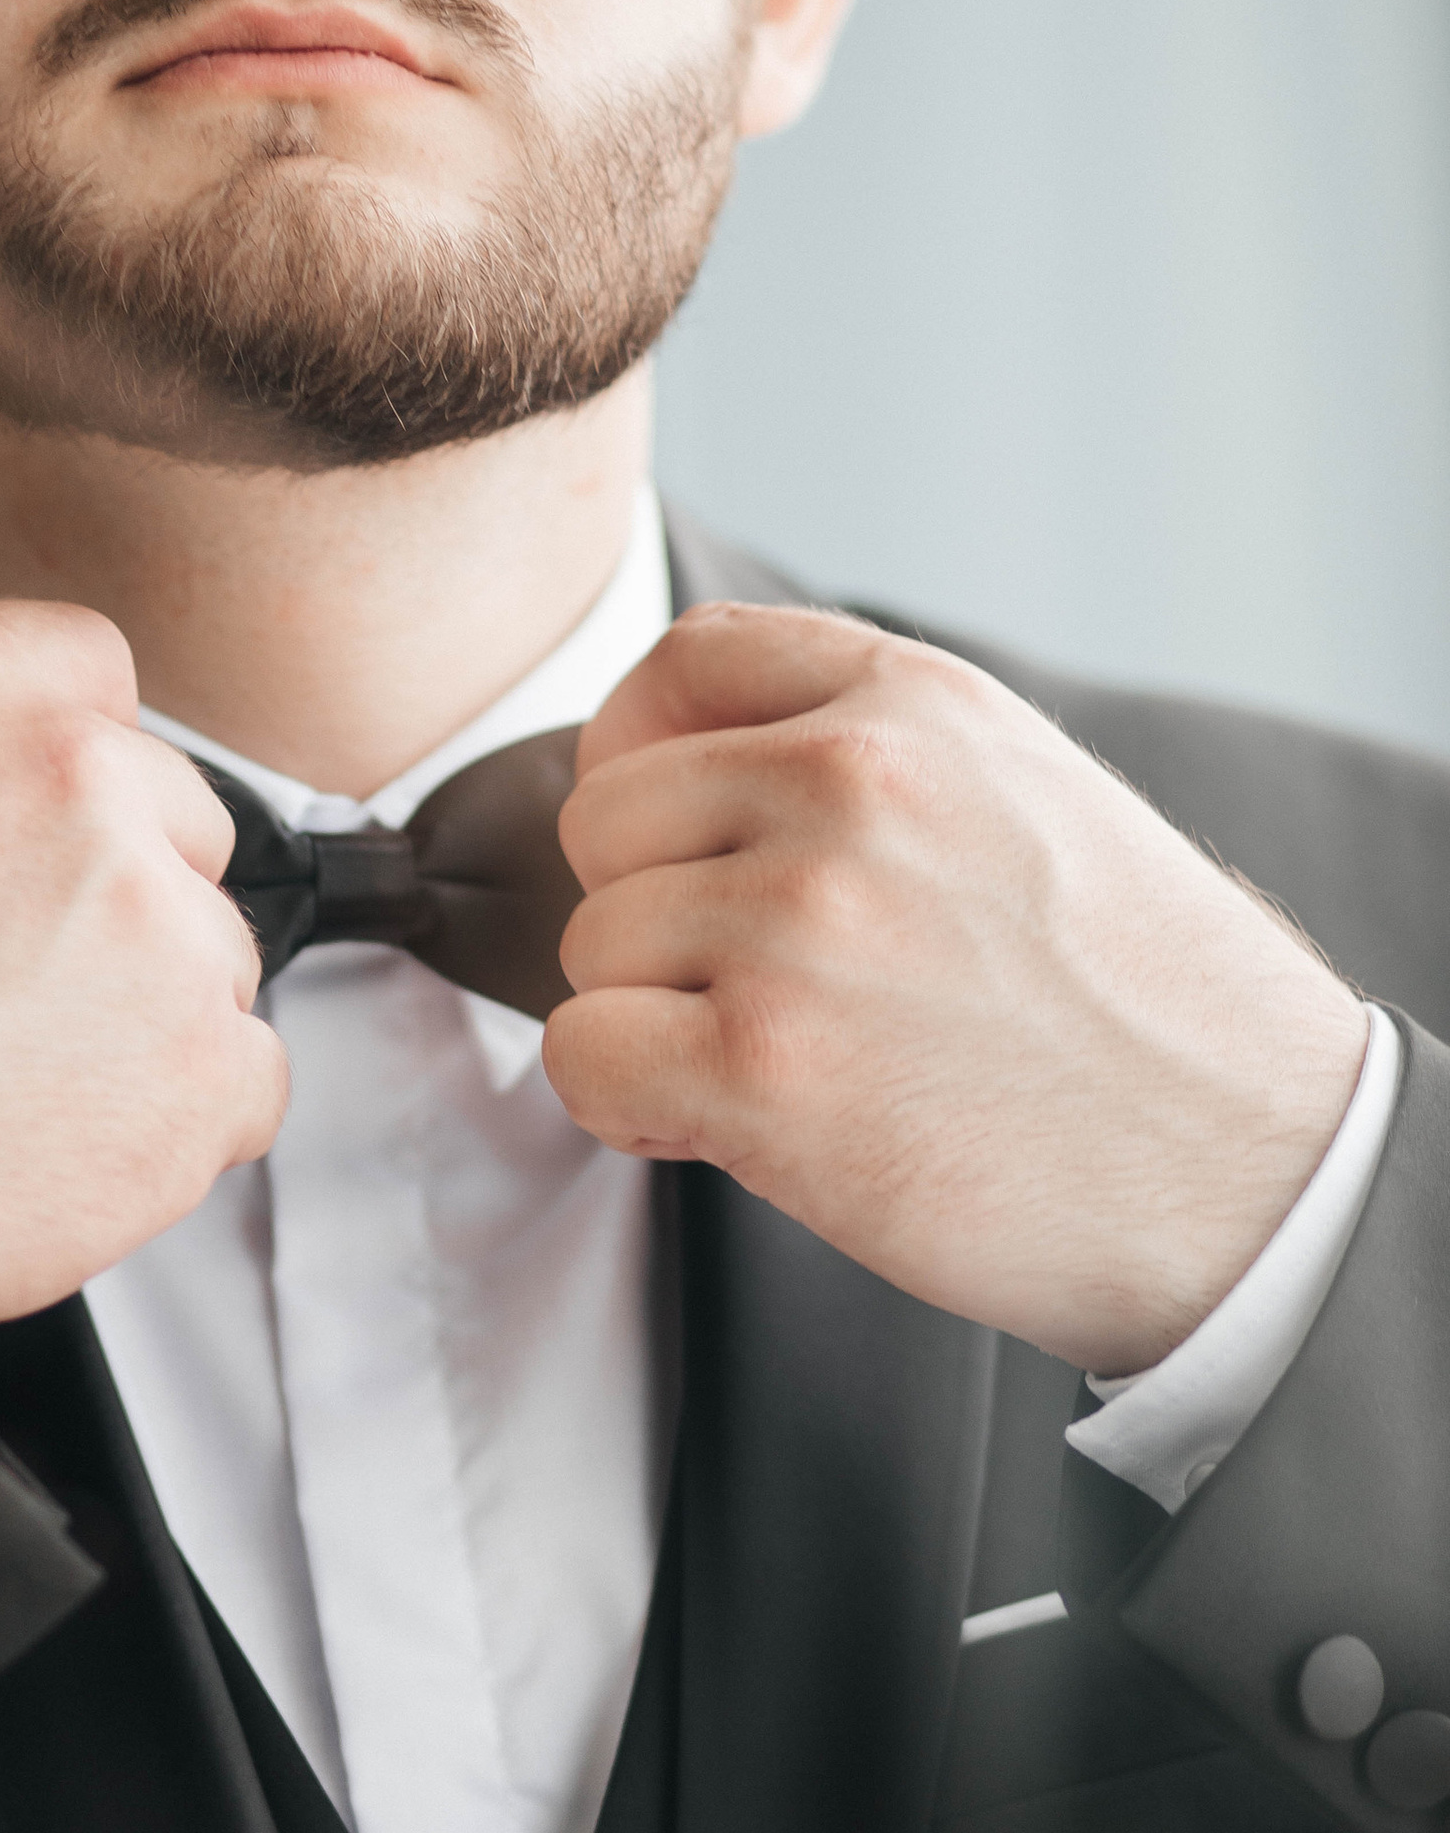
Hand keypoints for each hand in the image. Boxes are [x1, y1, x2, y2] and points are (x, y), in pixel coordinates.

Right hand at [0, 602, 287, 1349]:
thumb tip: (0, 779)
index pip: (94, 664)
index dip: (76, 759)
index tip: (51, 822)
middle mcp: (79, 782)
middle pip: (180, 822)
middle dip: (120, 900)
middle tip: (8, 987)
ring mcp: (157, 924)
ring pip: (218, 958)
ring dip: (150, 1017)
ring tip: (12, 1080)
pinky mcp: (206, 1062)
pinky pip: (250, 1080)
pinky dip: (179, 1125)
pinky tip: (61, 1142)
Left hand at [542, 606, 1370, 1375]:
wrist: (1247, 1169)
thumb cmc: (1138, 1008)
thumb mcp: (1025, 795)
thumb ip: (871, 755)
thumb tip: (692, 780)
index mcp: (914, 702)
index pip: (683, 663)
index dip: (640, 758)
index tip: (675, 842)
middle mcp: (850, 785)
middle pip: (609, 821)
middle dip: (653, 915)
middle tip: (752, 993)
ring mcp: (802, 922)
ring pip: (595, 946)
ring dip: (653, 1021)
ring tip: (781, 1066)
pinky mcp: (765, 1065)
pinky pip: (585, 1056)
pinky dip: (628, 1106)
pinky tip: (721, 1126)